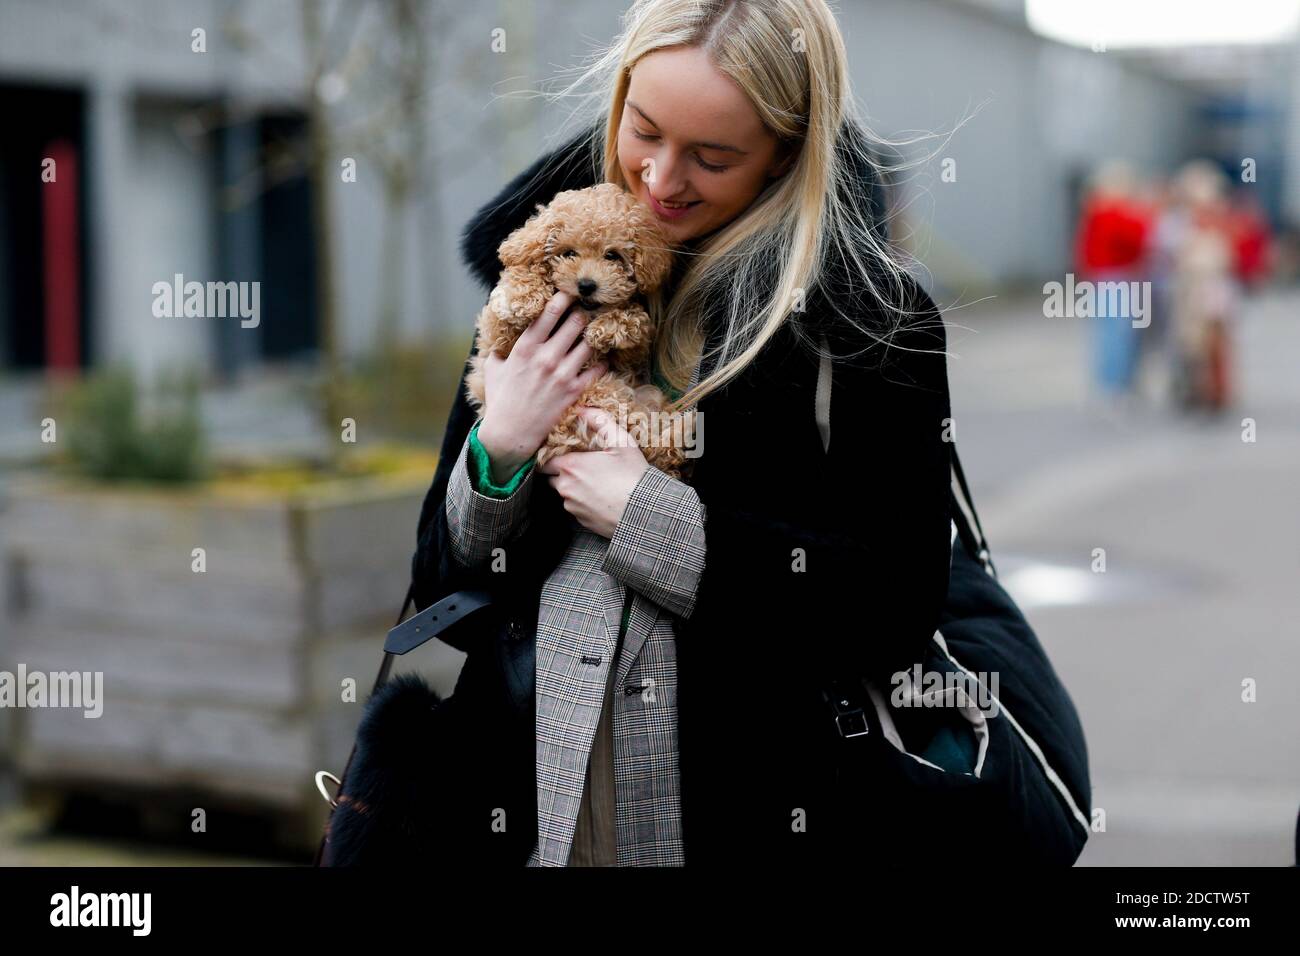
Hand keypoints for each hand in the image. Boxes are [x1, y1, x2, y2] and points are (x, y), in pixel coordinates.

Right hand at [476, 291, 608, 483]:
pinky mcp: (573, 391)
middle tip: (589, 308)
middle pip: (575, 323)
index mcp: (525, 347)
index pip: (549, 313)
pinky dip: (602, 362)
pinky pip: (596, 369)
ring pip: (588, 343)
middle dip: (584, 312)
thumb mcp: (493, 368)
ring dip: (594, 333)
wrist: (510, 433)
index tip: (570, 291)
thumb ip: (500, 348)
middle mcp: (546, 357)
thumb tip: (500, 335)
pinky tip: (603, 357)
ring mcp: (562, 374)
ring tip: (598, 327)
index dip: (563, 298)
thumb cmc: (501, 400)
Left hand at [538, 406, 648, 538]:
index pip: (544, 459)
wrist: (644, 513)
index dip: (552, 454)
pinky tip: (600, 497)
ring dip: (573, 486)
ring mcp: (571, 506)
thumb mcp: (622, 442)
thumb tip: (583, 409)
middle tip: (581, 465)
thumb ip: (600, 421)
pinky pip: (575, 507)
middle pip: (551, 476)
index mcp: (571, 465)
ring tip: (595, 482)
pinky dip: (582, 502)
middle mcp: (565, 487)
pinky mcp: (580, 521)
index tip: (564, 451)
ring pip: (563, 492)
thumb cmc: (633, 476)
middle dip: (561, 470)